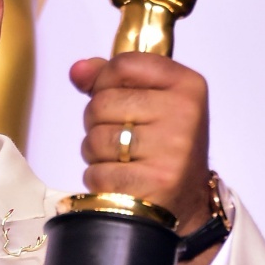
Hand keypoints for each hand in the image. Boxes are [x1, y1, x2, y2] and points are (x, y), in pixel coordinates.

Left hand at [69, 52, 211, 235]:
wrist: (184, 200)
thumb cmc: (162, 145)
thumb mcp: (149, 101)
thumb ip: (111, 79)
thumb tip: (77, 70)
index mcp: (187, 85)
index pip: (124, 64)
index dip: (105, 81)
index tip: (117, 99)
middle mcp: (184, 113)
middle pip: (101, 102)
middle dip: (98, 122)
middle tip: (122, 138)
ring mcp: (171, 149)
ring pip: (95, 138)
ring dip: (96, 153)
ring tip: (122, 160)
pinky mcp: (154, 182)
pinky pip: (97, 172)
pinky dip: (99, 179)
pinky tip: (121, 180)